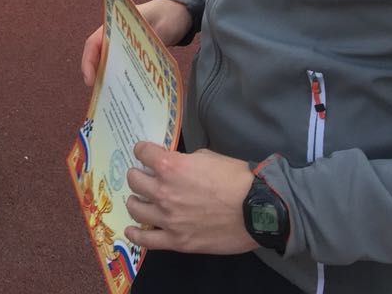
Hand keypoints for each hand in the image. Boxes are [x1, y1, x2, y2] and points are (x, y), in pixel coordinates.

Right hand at [81, 0, 191, 89]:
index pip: (94, 43)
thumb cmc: (167, 14)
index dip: (88, 62)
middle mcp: (116, 36)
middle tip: (100, 94)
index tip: (90, 80)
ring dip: (109, 79)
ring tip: (112, 98)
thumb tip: (145, 62)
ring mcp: (125, 46)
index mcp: (115, 24)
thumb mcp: (161, 25)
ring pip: (111, 64)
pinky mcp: (135, 55)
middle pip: (99, 57)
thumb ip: (152, 40)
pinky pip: (125, 68)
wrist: (179, 13)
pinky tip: (130, 93)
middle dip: (96, 75)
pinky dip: (124, 80)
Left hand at [123, 143, 255, 253]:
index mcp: (170, 166)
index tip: (145, 153)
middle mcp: (163, 191)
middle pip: (134, 180)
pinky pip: (146, 240)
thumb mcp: (207, 157)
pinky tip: (133, 230)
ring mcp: (168, 219)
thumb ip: (185, 160)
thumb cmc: (236, 179)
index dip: (143, 150)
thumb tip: (176, 165)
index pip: (142, 152)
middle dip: (139, 175)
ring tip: (142, 201)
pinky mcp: (177, 241)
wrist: (258, 210)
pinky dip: (136, 234)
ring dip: (137, 201)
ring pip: (135, 207)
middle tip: (146, 177)